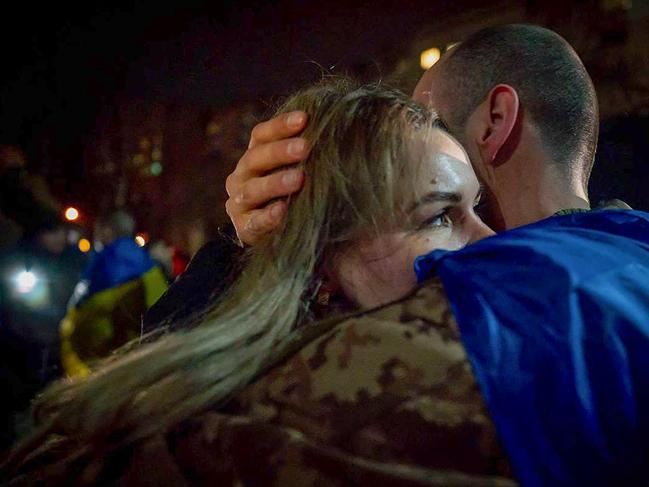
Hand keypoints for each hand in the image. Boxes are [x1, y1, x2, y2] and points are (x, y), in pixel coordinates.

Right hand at [225, 111, 309, 244]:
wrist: (268, 233)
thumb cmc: (287, 194)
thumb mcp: (292, 170)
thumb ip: (303, 155)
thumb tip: (337, 131)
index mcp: (253, 156)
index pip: (261, 134)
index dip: (280, 125)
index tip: (305, 118)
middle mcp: (242, 176)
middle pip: (256, 158)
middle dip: (280, 151)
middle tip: (305, 147)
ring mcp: (239, 202)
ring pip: (253, 189)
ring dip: (276, 182)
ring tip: (298, 179)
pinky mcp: (243, 227)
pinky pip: (255, 221)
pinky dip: (268, 216)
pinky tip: (282, 210)